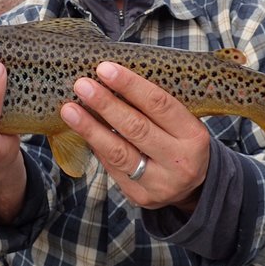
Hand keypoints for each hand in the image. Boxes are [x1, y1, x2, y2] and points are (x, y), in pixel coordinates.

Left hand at [60, 61, 209, 211]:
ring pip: (118, 152)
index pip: (160, 104)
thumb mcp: (181, 123)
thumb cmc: (180, 142)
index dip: (130, 85)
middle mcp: (180, 162)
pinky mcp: (140, 196)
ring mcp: (160, 183)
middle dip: (106, 105)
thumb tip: (110, 78)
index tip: (104, 69)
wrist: (195, 187)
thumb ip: (154, 105)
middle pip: (137, 128)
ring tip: (69, 110)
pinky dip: (96, 145)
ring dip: (90, 128)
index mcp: (194, 136)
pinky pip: (112, 167)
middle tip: (82, 86)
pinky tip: (82, 130)